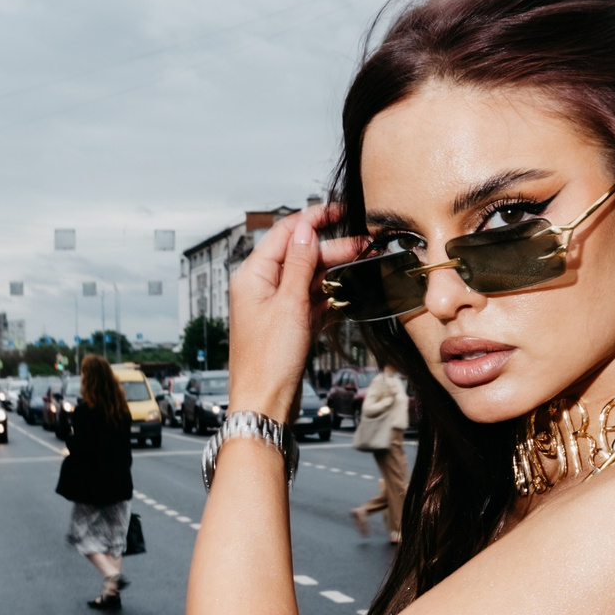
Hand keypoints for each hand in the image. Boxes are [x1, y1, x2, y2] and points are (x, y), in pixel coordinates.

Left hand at [227, 202, 362, 420]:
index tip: (338, 211)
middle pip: (299, 255)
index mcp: (252, 276)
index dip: (312, 219)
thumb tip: (305, 231)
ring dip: (334, 272)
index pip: (284, 234)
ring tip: (362, 265)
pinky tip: (348, 293)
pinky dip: (330, 297)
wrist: (264, 404)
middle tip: (363, 245)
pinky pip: (311, 302)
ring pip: (308, 279)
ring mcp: (275, 307)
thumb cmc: (267, 361)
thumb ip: (299, 265)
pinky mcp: (288, 326)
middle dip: (331, 248)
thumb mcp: (288, 305)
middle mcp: (261, 288)